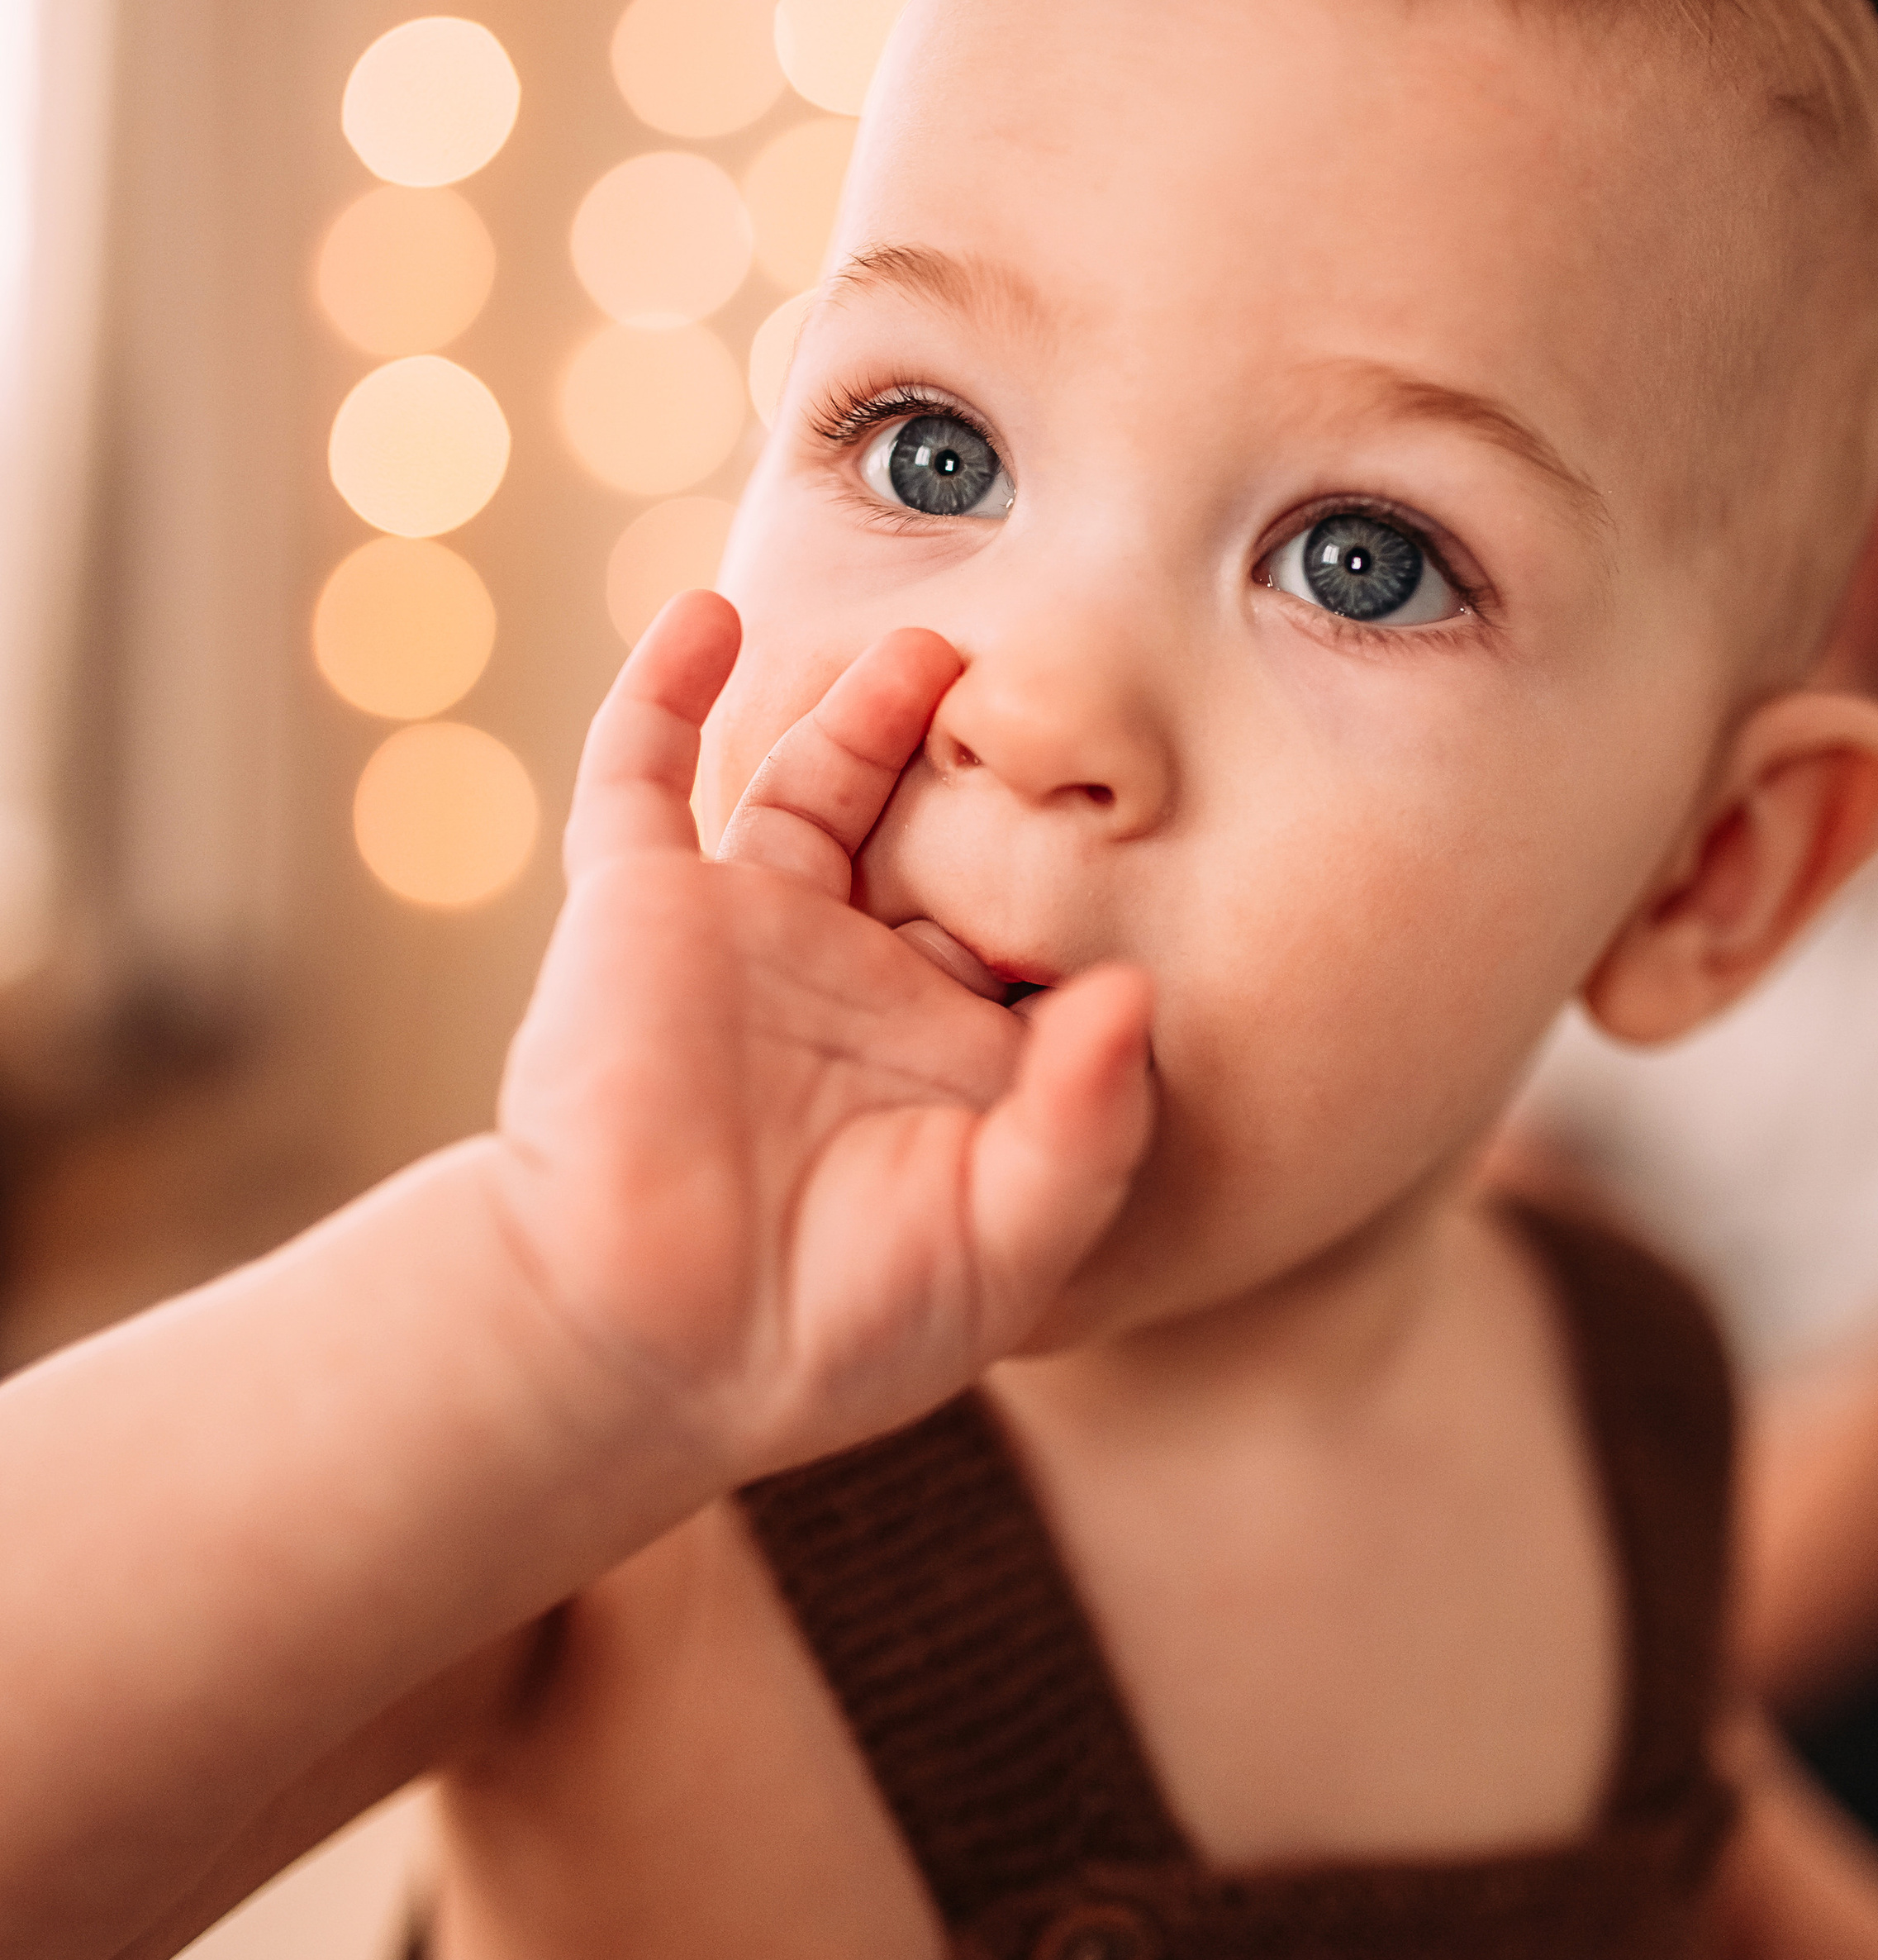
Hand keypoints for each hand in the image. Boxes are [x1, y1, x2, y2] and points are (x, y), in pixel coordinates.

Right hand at [491, 593, 1153, 1483]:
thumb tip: (1139, 991)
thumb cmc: (830, 1327)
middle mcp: (851, 982)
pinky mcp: (641, 910)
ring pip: (805, 783)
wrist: (641, 1344)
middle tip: (1041, 692)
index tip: (1156, 825)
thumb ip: (1087, 1125)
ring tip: (930, 645)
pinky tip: (707, 615)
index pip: (1032, 941)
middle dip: (977, 772)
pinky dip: (663, 689)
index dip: (1086, 891)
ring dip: (859, 710)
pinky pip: (639, 775)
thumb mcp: (1006, 1246)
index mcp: (946, 1057)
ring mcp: (744, 937)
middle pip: (927, 838)